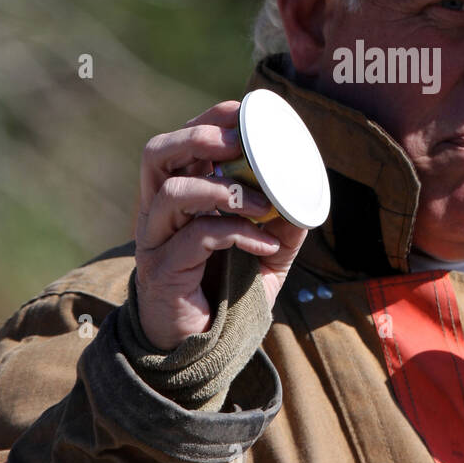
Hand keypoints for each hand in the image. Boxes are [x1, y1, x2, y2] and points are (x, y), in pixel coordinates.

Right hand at [135, 99, 307, 351]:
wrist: (200, 352)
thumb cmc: (228, 293)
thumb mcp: (266, 253)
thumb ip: (283, 222)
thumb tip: (309, 190)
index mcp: (179, 199)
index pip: (180, 143)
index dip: (207, 119)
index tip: (243, 110)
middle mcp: (157, 213)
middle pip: (157, 154)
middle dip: (198, 138)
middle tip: (237, 143)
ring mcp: (154, 241)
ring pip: (171, 193)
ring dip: (222, 189)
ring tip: (260, 203)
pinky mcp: (161, 271)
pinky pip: (196, 237)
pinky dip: (236, 234)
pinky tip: (263, 246)